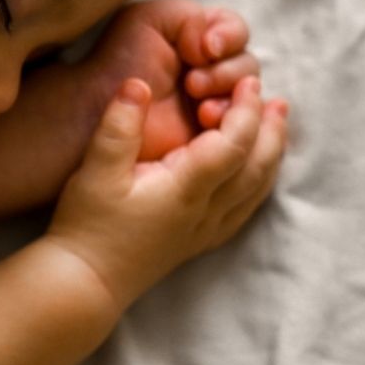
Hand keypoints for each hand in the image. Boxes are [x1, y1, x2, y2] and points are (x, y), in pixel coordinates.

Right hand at [45, 74, 288, 311]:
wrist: (86, 281)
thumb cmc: (88, 226)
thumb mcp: (95, 170)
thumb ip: (119, 125)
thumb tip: (138, 83)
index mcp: (185, 188)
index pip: (233, 144)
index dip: (246, 111)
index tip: (249, 83)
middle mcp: (205, 210)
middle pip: (256, 167)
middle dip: (271, 131)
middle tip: (278, 102)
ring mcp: (205, 229)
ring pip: (255, 190)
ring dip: (271, 156)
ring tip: (277, 130)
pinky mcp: (197, 241)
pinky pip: (244, 210)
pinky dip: (259, 185)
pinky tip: (256, 176)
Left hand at [77, 0, 262, 161]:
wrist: (99, 108)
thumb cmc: (118, 61)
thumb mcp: (148, 19)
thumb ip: (189, 16)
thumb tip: (213, 45)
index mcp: (200, 37)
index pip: (236, 31)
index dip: (229, 36)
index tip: (205, 47)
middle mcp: (212, 69)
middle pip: (249, 65)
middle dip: (227, 72)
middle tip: (193, 84)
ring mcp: (216, 103)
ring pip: (250, 96)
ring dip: (230, 98)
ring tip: (201, 109)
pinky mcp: (215, 135)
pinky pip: (245, 128)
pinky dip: (235, 122)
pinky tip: (207, 121)